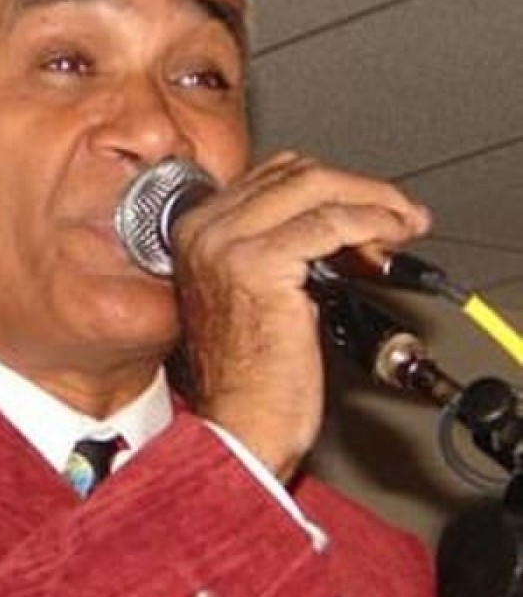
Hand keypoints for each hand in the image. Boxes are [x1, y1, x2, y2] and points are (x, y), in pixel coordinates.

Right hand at [171, 151, 430, 480]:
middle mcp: (202, 231)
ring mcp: (225, 245)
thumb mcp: (249, 289)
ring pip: (315, 188)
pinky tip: (390, 238)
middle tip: (396, 211)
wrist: (237, 424)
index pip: (271, 176)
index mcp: (193, 230)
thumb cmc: (246, 373)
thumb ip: (274, 243)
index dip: (331, 184)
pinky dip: (371, 223)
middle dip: (357, 187)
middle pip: (294, 172)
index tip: (369, 203)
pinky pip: (330, 223)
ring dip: (373, 201)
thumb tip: (333, 217)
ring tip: (402, 224)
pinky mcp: (258, 266)